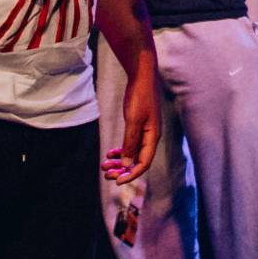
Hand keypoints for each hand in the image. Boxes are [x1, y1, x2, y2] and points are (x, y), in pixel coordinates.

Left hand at [105, 60, 159, 183]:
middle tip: (106, 174)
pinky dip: (120, 150)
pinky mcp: (138, 125)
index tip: (116, 182)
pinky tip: (110, 153)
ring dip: (119, 161)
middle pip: (137, 161)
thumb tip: (126, 165)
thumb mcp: (133, 121)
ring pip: (132, 153)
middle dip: (122, 170)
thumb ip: (130, 143)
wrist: (142, 77)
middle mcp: (150, 138)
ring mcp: (144, 132)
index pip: (143, 163)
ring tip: (104, 165)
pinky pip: (130, 144)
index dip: (131, 175)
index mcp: (153, 138)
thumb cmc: (140, 97)